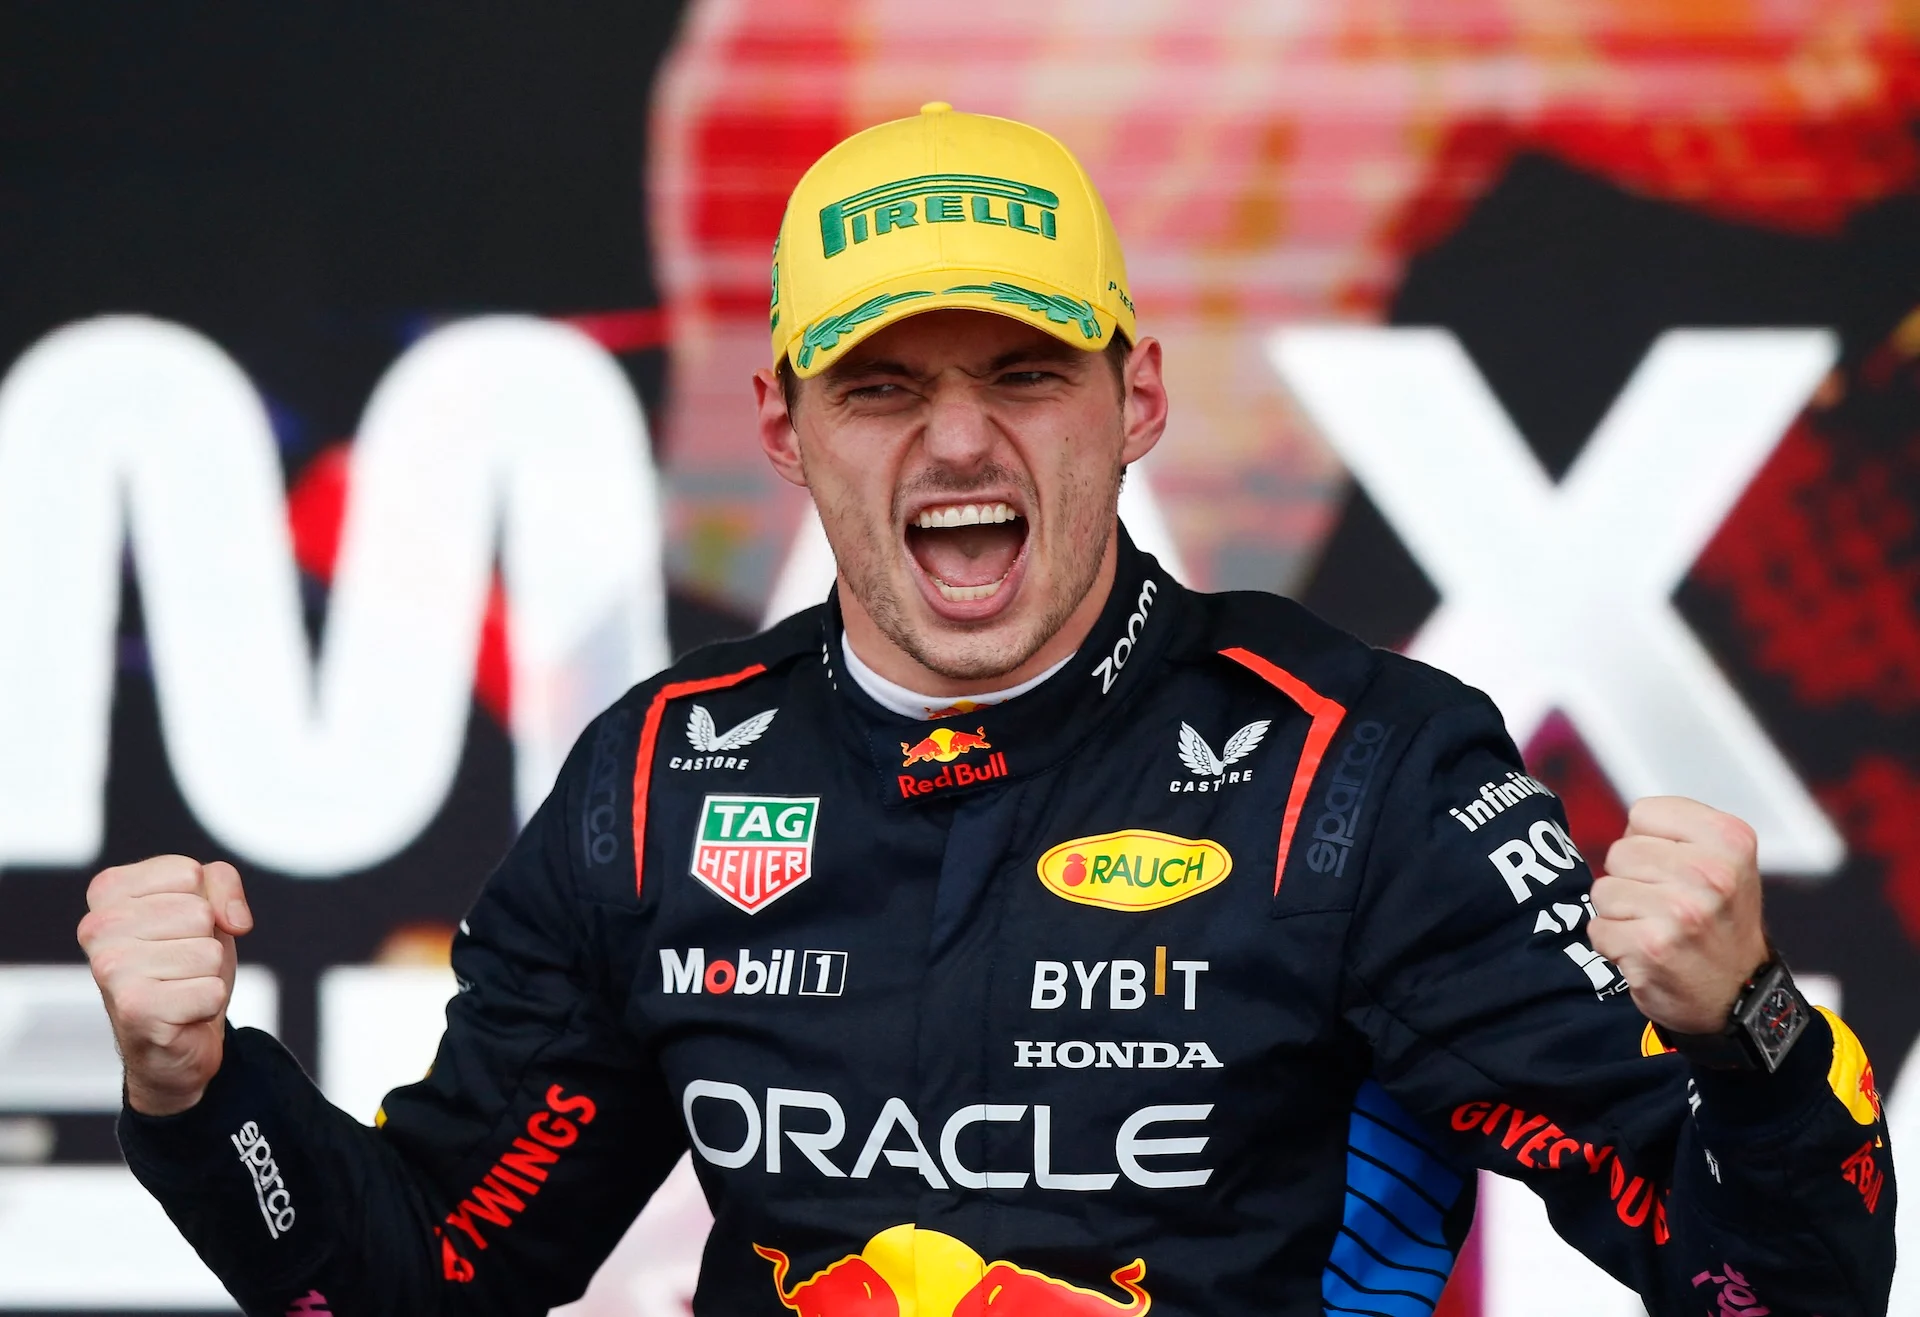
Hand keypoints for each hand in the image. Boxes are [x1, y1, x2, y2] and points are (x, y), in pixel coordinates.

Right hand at [77, 856, 252, 1115]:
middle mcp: (97, 927)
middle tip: (180, 964)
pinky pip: (212, 990)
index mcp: (107, 891)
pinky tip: (181, 1011)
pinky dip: (209, 1003)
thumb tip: (233, 921)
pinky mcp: (135, 1008)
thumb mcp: (206, 905)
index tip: (181, 927)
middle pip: (199, 912)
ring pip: (208, 952)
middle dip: (205, 940)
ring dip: (207, 974)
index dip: (204, 901)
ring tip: (179, 985)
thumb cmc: (184, 962)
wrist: (173, 1037)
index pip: (188, 872)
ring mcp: (111, 968)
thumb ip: (220, 881)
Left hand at [1588, 797, 1769, 1035]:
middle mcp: (1711, 873)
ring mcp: (1680, 912)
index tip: (1678, 869)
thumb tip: (1627, 826)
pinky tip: (1647, 952)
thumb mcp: (1725, 861)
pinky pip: (1597, 928)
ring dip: (1621, 913)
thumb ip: (1678, 831)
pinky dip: (1614, 944)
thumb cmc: (1721, 920)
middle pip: (1619, 851)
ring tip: (1658, 928)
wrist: (1740, 996)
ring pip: (1603, 890)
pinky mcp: (1651, 947)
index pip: (1644, 813)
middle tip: (1668, 906)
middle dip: (1632, 879)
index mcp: (1730, 839)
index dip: (1649, 841)